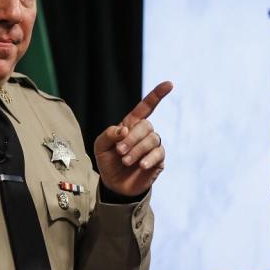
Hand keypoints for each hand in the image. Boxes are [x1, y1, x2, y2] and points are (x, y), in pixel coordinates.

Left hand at [93, 81, 171, 197]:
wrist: (114, 185)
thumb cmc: (108, 162)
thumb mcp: (100, 146)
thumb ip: (108, 134)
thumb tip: (124, 129)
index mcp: (131, 125)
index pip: (146, 107)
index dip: (157, 95)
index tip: (169, 84)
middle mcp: (144, 133)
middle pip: (146, 126)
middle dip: (131, 138)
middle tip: (120, 152)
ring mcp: (153, 146)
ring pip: (152, 139)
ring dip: (137, 150)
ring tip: (126, 161)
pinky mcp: (158, 160)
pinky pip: (158, 153)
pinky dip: (149, 158)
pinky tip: (141, 165)